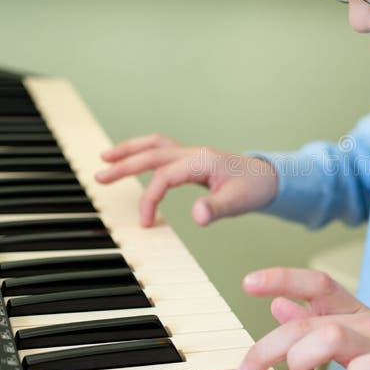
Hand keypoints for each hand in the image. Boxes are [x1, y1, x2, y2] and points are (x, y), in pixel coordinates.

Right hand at [95, 134, 277, 227]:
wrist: (270, 177)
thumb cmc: (255, 188)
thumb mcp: (238, 202)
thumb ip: (216, 208)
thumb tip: (196, 216)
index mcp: (201, 161)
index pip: (164, 176)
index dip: (150, 198)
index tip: (145, 222)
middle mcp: (193, 153)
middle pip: (151, 154)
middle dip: (124, 164)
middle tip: (99, 177)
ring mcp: (192, 154)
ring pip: (154, 146)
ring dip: (130, 150)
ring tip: (106, 158)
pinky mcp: (192, 160)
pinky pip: (162, 152)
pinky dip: (143, 154)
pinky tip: (132, 161)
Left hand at [238, 268, 369, 369]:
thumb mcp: (350, 332)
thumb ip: (314, 319)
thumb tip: (278, 306)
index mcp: (352, 310)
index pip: (315, 283)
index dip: (281, 277)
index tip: (247, 282)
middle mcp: (364, 322)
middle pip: (308, 321)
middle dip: (269, 346)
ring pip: (331, 337)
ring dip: (302, 359)